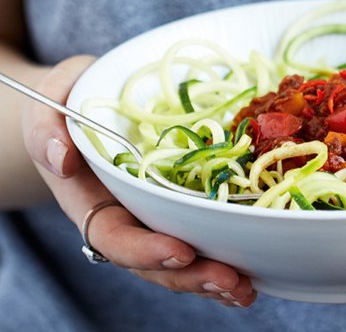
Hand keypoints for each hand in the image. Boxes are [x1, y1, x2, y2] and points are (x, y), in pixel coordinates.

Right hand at [21, 56, 255, 307]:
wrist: (93, 107)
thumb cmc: (72, 103)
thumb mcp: (51, 102)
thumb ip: (46, 127)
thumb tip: (63, 159)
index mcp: (91, 202)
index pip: (114, 236)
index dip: (145, 249)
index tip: (181, 252)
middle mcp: (126, 220)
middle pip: (154, 263)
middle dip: (191, 276)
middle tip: (230, 280)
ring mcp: (155, 219)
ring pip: (180, 263)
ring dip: (213, 280)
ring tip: (246, 289)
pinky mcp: (182, 210)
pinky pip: (201, 242)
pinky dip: (225, 260)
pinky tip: (253, 275)